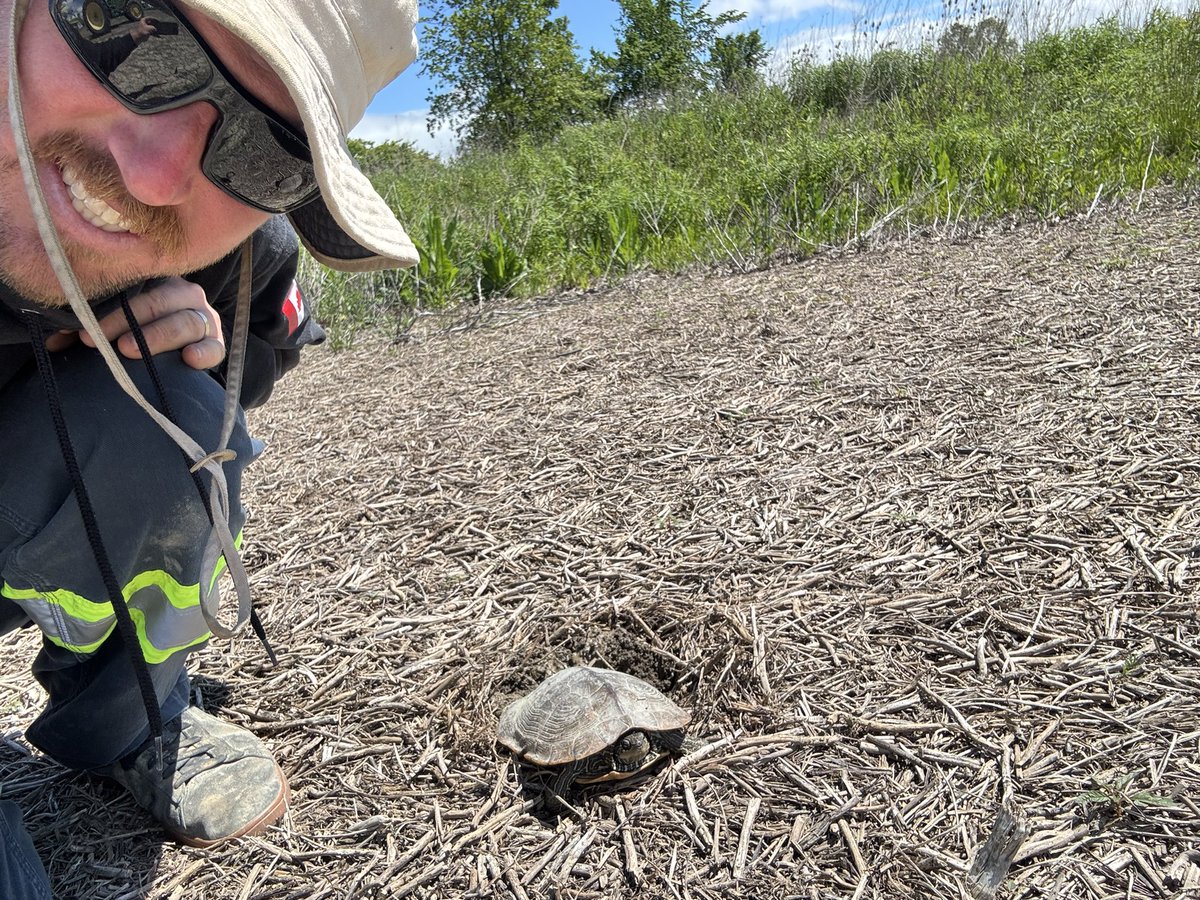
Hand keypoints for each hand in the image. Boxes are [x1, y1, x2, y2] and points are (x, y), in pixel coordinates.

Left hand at [45, 277, 224, 369]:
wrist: (168, 346)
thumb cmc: (134, 329)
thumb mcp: (109, 322)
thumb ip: (83, 325)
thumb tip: (52, 338)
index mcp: (157, 280)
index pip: (138, 284)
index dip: (111, 307)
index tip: (80, 330)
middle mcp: (184, 294)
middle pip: (162, 300)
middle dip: (130, 320)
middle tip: (102, 341)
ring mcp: (203, 317)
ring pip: (188, 321)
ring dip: (158, 336)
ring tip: (128, 351)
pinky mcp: (215, 342)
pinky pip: (216, 346)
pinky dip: (205, 352)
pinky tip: (189, 359)